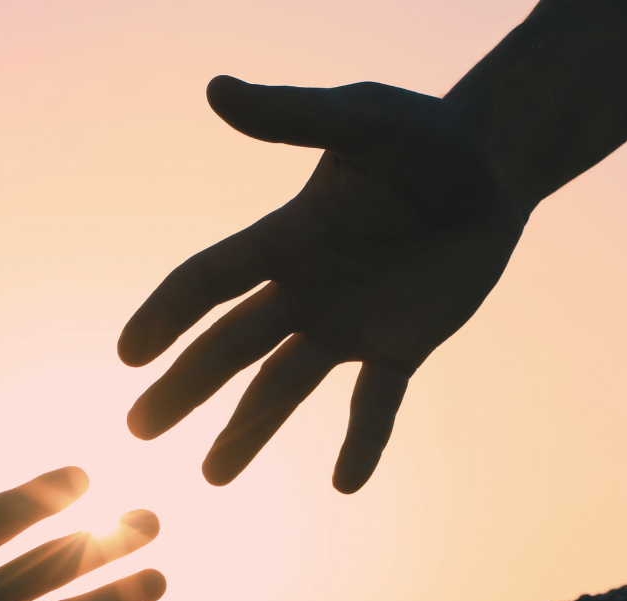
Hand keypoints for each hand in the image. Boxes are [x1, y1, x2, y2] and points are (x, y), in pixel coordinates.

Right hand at [120, 77, 527, 492]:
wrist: (497, 167)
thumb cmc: (429, 137)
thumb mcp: (365, 119)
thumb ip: (295, 115)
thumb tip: (215, 90)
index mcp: (287, 238)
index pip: (210, 282)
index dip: (166, 316)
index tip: (128, 355)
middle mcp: (306, 290)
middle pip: (231, 348)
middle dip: (185, 388)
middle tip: (140, 429)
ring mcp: (351, 324)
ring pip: (286, 387)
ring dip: (250, 432)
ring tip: (214, 478)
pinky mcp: (402, 346)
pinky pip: (376, 404)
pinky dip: (364, 443)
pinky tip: (346, 485)